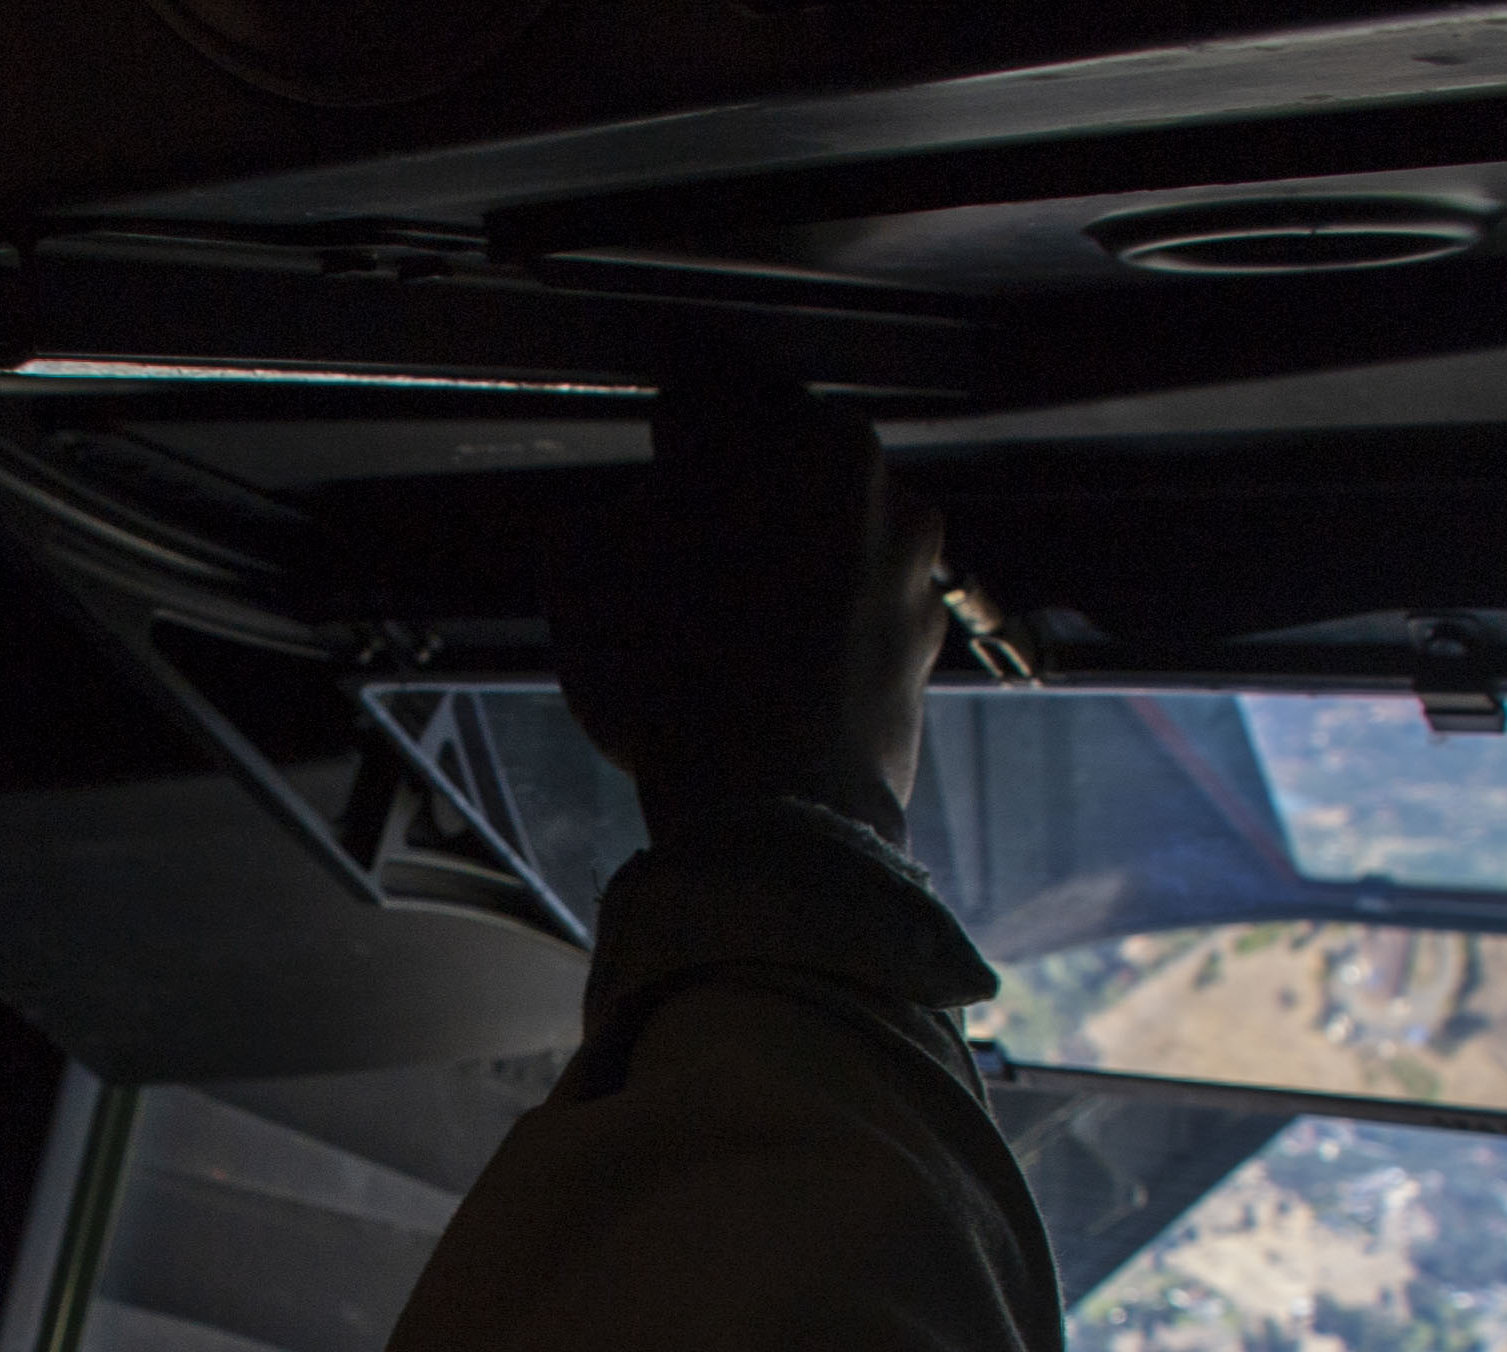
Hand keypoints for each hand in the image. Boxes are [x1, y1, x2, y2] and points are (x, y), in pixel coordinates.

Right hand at [546, 382, 947, 845]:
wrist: (769, 807)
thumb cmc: (671, 667)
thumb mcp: (580, 566)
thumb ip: (607, 517)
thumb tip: (625, 526)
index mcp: (797, 432)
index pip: (716, 388)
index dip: (672, 420)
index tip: (656, 440)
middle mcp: (876, 485)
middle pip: (786, 467)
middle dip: (734, 498)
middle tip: (674, 550)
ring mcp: (913, 570)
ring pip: (830, 542)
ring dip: (782, 567)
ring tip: (716, 632)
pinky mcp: (925, 652)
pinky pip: (856, 619)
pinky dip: (818, 635)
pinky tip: (762, 679)